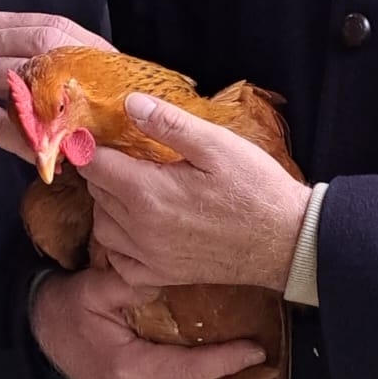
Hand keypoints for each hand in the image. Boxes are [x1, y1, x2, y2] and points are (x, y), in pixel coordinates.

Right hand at [0, 12, 110, 157]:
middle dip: (88, 69)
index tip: (118, 67)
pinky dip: (26, 139)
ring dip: (63, 105)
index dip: (90, 44)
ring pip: (24, 78)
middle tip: (115, 98)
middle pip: (46, 43)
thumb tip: (62, 75)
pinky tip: (48, 156)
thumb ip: (9, 55)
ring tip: (93, 129)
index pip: (52, 25)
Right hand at [31, 267, 267, 378]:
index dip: (228, 362)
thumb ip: (132, 284)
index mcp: (130, 371)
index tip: (257, 351)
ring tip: (243, 375)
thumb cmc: (70, 307)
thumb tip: (173, 278)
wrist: (40, 331)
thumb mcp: (95, 287)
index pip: (192, 373)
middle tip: (259, 368)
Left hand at [83, 94, 310, 296]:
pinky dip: (119, 244)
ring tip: (134, 189)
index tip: (99, 137)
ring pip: (103, 227)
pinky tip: (138, 228)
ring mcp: (149, 256)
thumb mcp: (217, 144)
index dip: (92, 147)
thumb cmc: (255, 188)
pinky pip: (119, 262)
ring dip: (109, 206)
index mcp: (147, 192)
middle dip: (104, 172)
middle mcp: (140, 228)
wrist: (285, 240)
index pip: (94, 165)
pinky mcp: (162, 275)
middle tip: (127, 156)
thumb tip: (129, 103)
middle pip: (96, 193)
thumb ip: (169, 123)